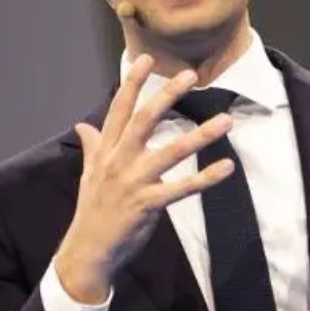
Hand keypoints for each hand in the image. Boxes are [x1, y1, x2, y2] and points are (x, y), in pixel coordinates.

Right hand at [54, 54, 234, 302]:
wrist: (87, 251)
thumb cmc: (92, 210)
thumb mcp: (89, 174)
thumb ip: (92, 146)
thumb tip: (82, 125)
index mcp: (107, 151)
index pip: (119, 110)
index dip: (132, 83)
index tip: (145, 59)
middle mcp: (119, 161)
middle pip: (145, 120)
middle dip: (167, 95)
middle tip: (190, 75)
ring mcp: (133, 182)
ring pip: (171, 152)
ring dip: (201, 135)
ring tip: (226, 121)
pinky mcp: (147, 204)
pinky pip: (182, 189)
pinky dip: (206, 179)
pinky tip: (227, 168)